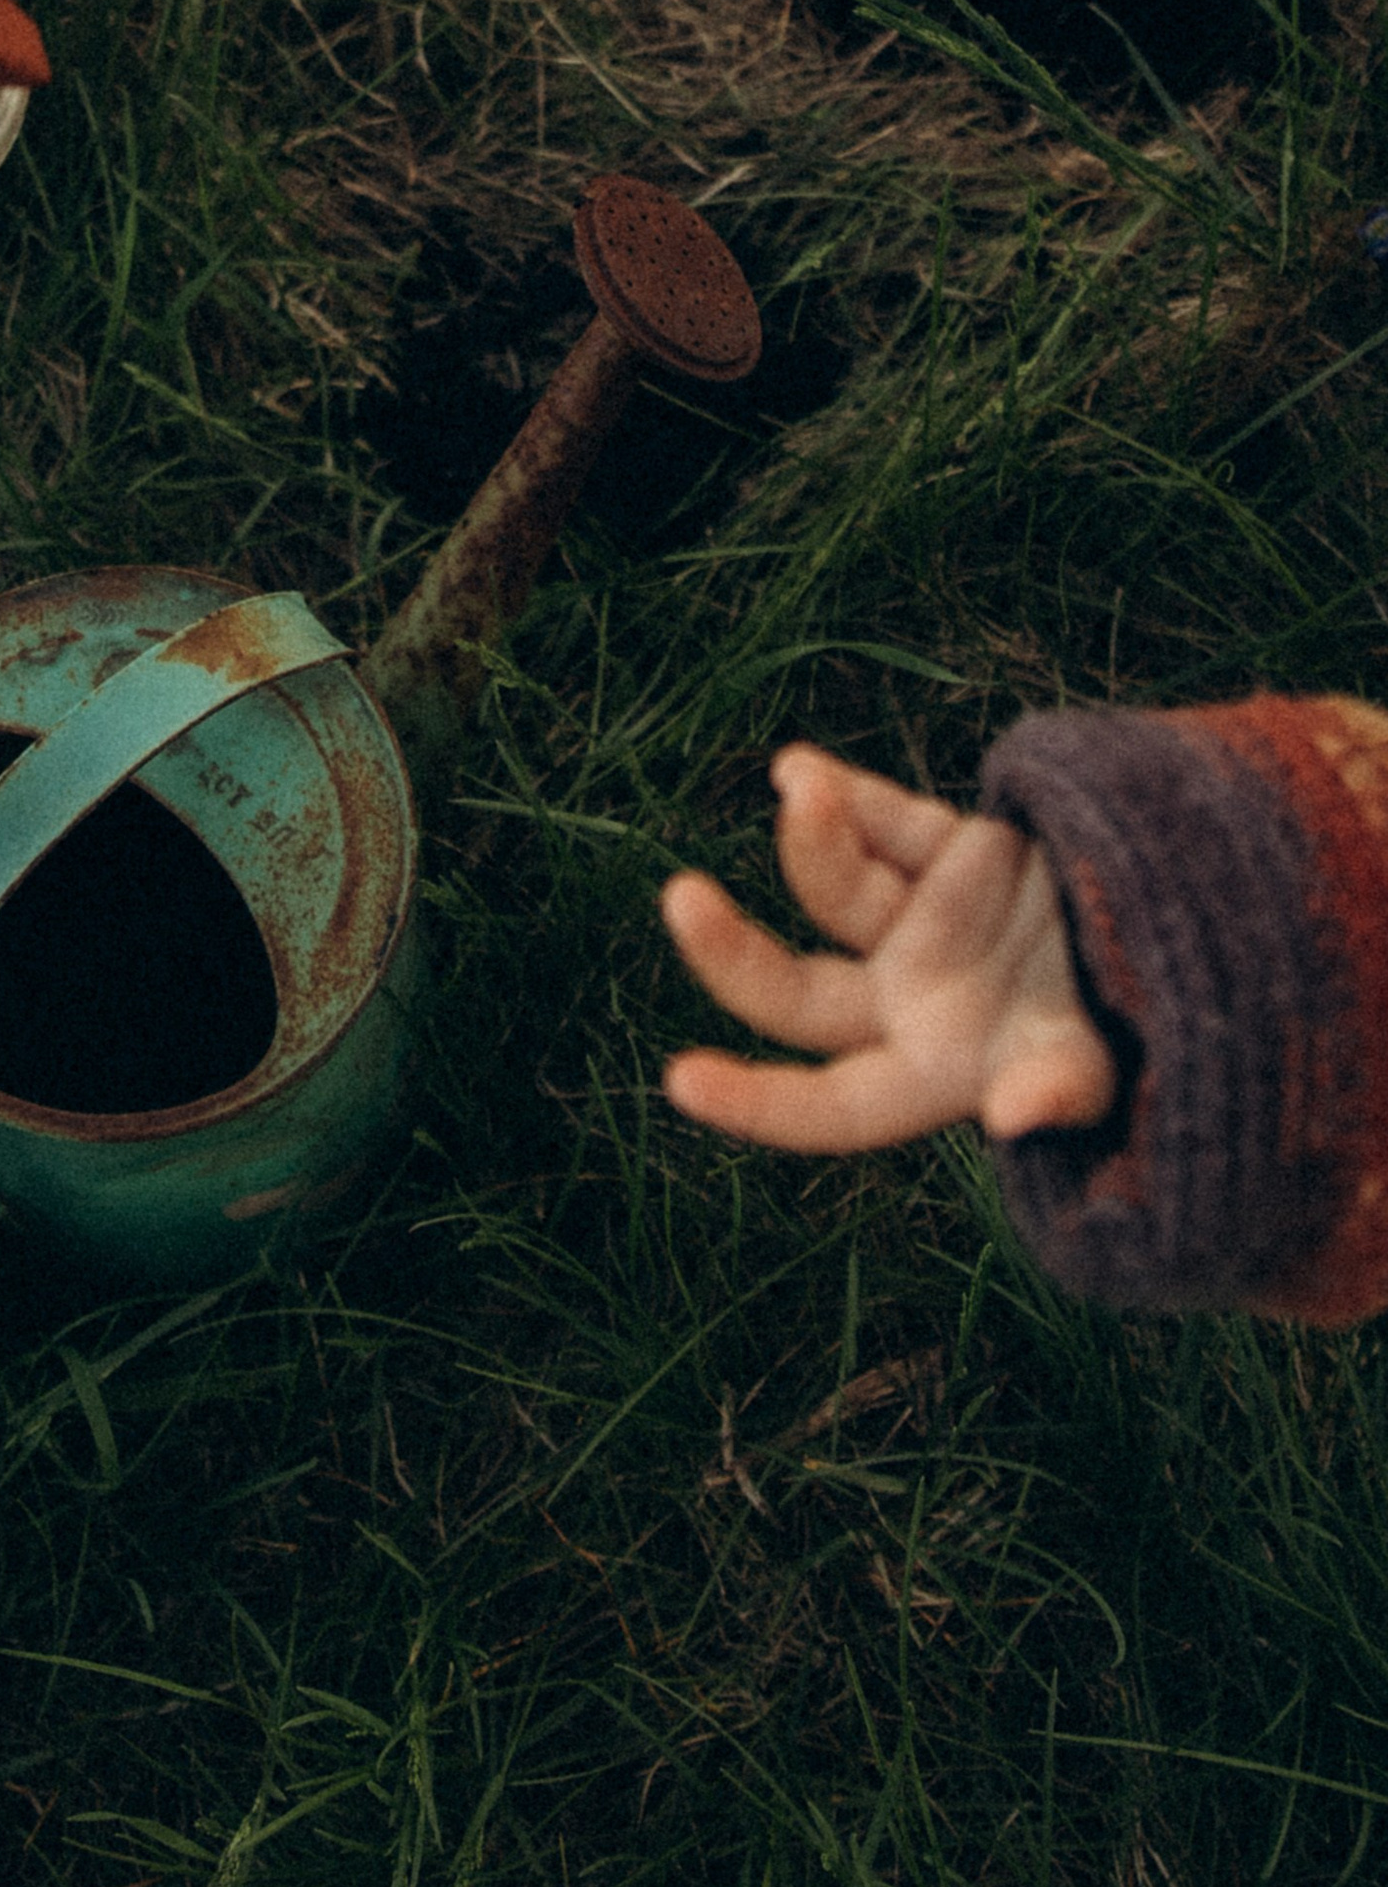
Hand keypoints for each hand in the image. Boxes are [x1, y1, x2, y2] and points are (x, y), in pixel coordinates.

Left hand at [659, 746, 1119, 1152]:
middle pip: (797, 991)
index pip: (831, 1103)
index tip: (677, 1080)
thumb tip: (1013, 1119)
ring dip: (811, 839)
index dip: (758, 1104)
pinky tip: (796, 767)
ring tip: (800, 788)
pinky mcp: (961, 852)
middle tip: (679, 898)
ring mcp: (931, 922)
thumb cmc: (1150, 1028)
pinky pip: (888, 819)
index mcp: (934, 1072)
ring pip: (838, 887)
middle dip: (731, 955)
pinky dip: (846, 793)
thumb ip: (1057, 1088)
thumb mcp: (1104, 1064)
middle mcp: (915, 1000)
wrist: (1210, 937)